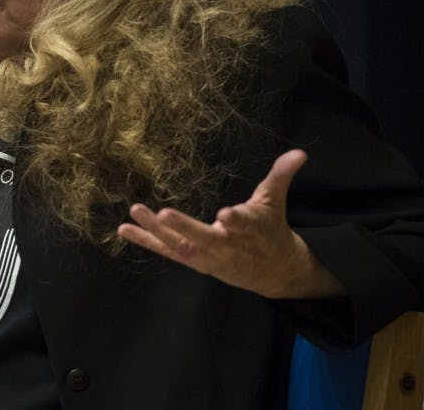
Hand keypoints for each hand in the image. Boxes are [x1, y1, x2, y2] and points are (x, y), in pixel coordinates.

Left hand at [116, 149, 342, 298]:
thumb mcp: (275, 202)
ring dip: (156, 230)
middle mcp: (227, 245)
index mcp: (251, 229)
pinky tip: (124, 229)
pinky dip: (145, 241)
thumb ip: (281, 176)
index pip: (244, 224)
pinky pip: (166, 251)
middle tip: (165, 214)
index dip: (237, 220)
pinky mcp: (193, 260)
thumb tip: (300, 152)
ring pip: (180, 245)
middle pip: (205, 238)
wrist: (273, 271)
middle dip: (185, 228)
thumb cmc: (270, 230)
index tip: (227, 214)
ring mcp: (207, 256)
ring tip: (136, 210)